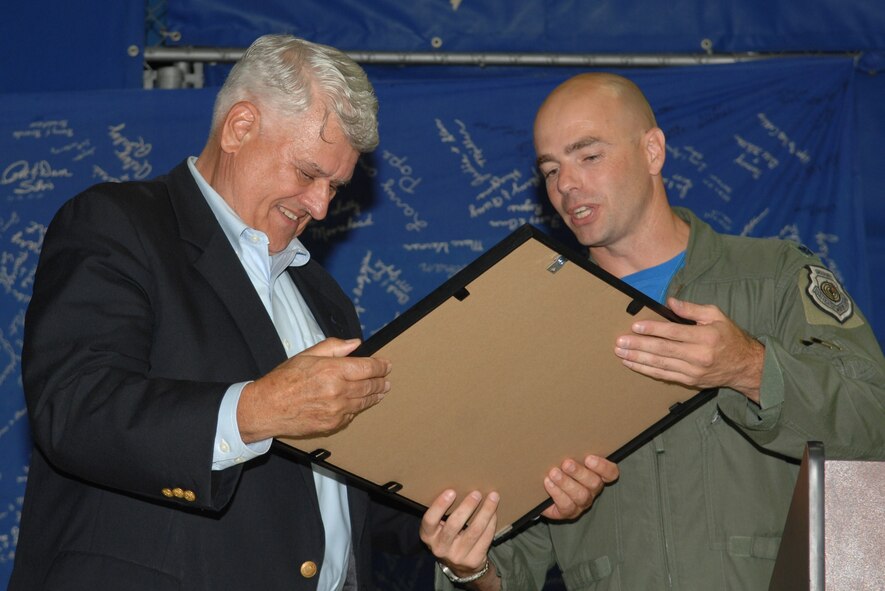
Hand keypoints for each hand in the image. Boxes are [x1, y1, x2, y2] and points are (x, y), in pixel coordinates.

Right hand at [237, 337, 391, 440]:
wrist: (266, 408)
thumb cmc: (283, 380)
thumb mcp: (307, 355)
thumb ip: (334, 347)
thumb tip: (355, 343)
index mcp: (333, 370)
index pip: (368, 367)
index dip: (381, 366)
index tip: (386, 365)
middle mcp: (338, 391)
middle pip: (370, 386)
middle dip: (381, 382)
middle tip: (386, 380)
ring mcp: (336, 410)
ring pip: (364, 402)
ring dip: (375, 396)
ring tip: (381, 392)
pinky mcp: (332, 425)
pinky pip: (351, 415)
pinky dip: (357, 408)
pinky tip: (360, 404)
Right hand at [421, 490, 498, 587]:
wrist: (458, 566)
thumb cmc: (447, 536)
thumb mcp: (438, 528)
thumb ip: (443, 513)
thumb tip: (460, 484)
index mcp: (428, 536)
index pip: (430, 520)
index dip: (440, 505)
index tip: (452, 491)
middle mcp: (440, 548)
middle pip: (454, 525)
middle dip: (467, 507)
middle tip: (477, 493)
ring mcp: (457, 556)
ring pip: (474, 531)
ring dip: (485, 512)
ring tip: (493, 497)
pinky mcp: (473, 561)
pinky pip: (485, 539)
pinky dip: (491, 523)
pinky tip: (494, 512)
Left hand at [541, 455, 618, 519]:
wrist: (542, 490)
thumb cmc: (558, 468)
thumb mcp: (566, 458)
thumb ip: (571, 451)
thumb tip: (564, 437)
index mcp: (596, 474)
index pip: (611, 473)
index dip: (603, 467)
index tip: (589, 458)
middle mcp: (592, 489)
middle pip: (594, 483)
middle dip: (579, 472)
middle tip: (566, 463)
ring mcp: (582, 502)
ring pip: (581, 495)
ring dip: (566, 482)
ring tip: (554, 473)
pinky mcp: (569, 512)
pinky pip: (567, 505)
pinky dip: (557, 492)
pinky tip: (548, 483)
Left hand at [614, 298, 763, 401]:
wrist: (745, 367)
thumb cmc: (729, 337)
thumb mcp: (716, 316)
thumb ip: (692, 309)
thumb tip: (670, 302)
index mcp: (705, 337)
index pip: (673, 333)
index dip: (653, 329)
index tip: (635, 327)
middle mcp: (698, 356)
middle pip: (663, 350)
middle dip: (639, 346)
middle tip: (620, 342)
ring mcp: (693, 371)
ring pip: (660, 365)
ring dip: (638, 359)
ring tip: (621, 353)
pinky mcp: (689, 381)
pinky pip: (664, 375)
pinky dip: (647, 370)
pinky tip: (633, 364)